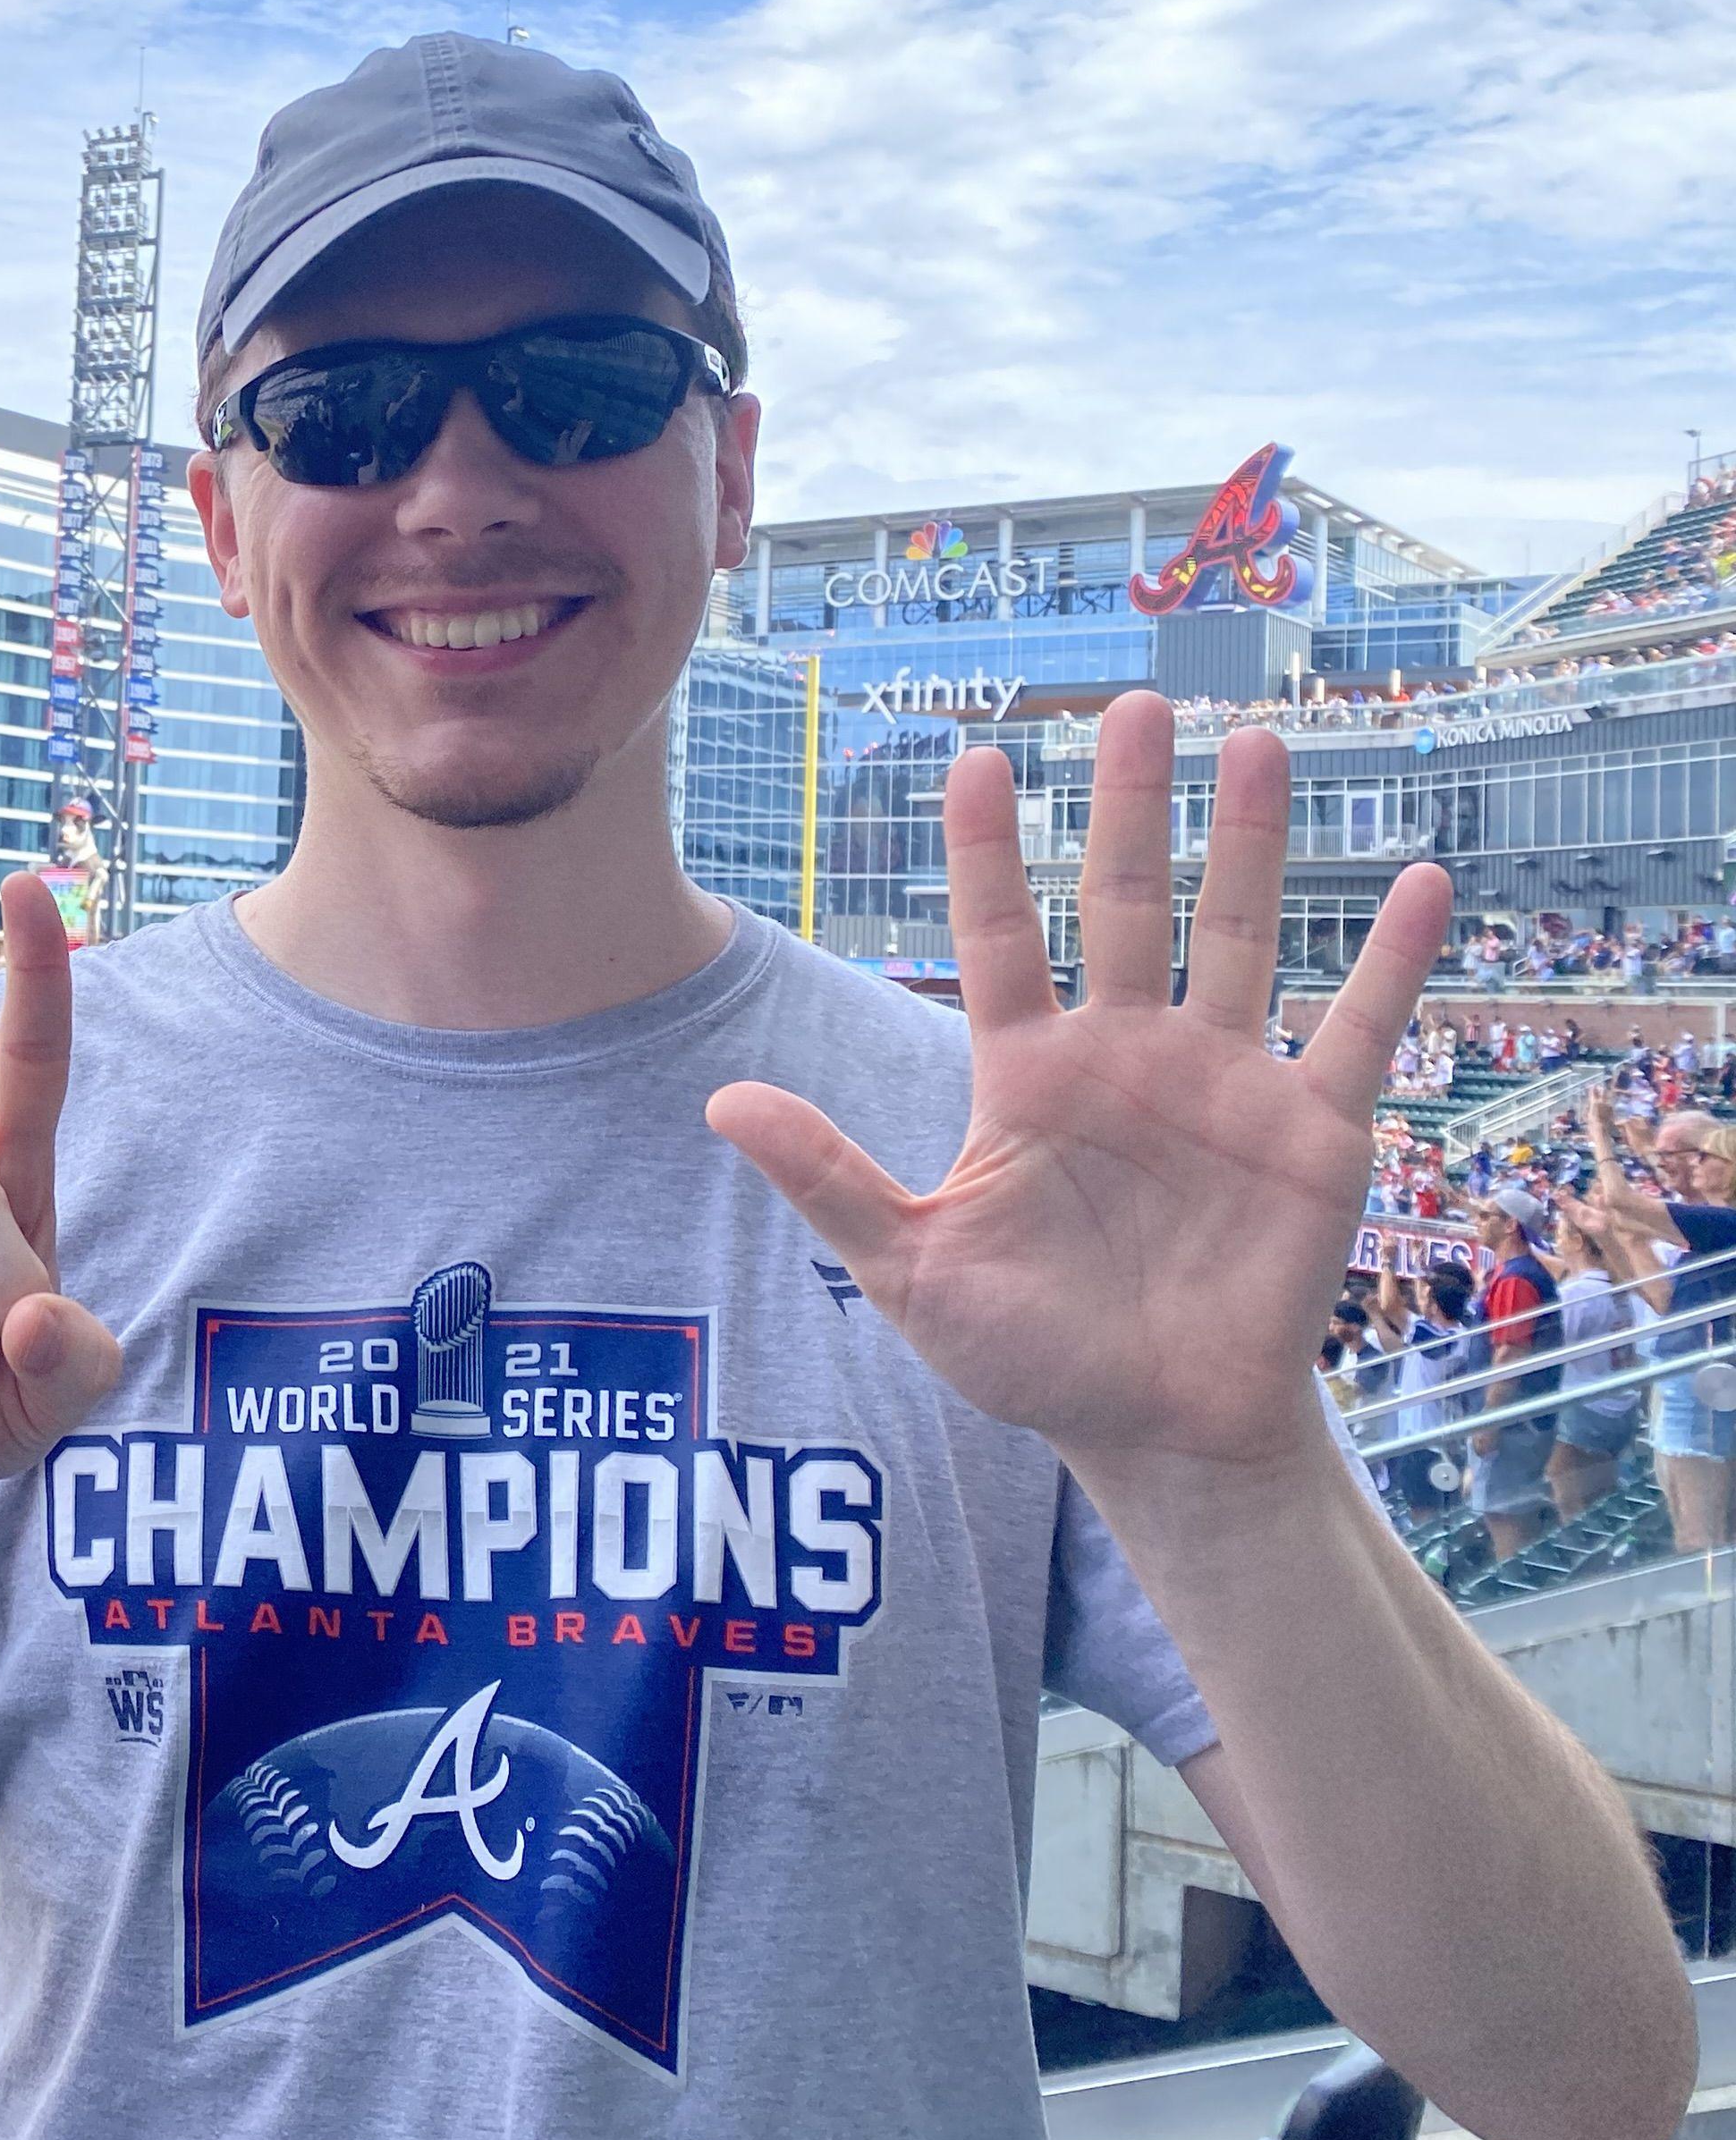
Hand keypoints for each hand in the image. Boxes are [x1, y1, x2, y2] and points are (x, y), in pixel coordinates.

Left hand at [708, 696, 1447, 1516]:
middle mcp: (1126, 1055)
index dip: (985, 853)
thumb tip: (718, 1105)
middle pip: (1123, 903)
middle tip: (1136, 703)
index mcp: (1028, 1076)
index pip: (999, 937)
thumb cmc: (1031, 1355)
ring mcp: (1224, 1083)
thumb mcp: (913, 1266)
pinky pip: (1361, 1027)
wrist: (1155, 1435)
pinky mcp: (1314, 1132)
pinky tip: (1421, 879)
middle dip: (1127, 807)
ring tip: (1254, 743)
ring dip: (1248, 843)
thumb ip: (827, 1179)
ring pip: (1238, 934)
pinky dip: (1393, 958)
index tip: (973, 758)